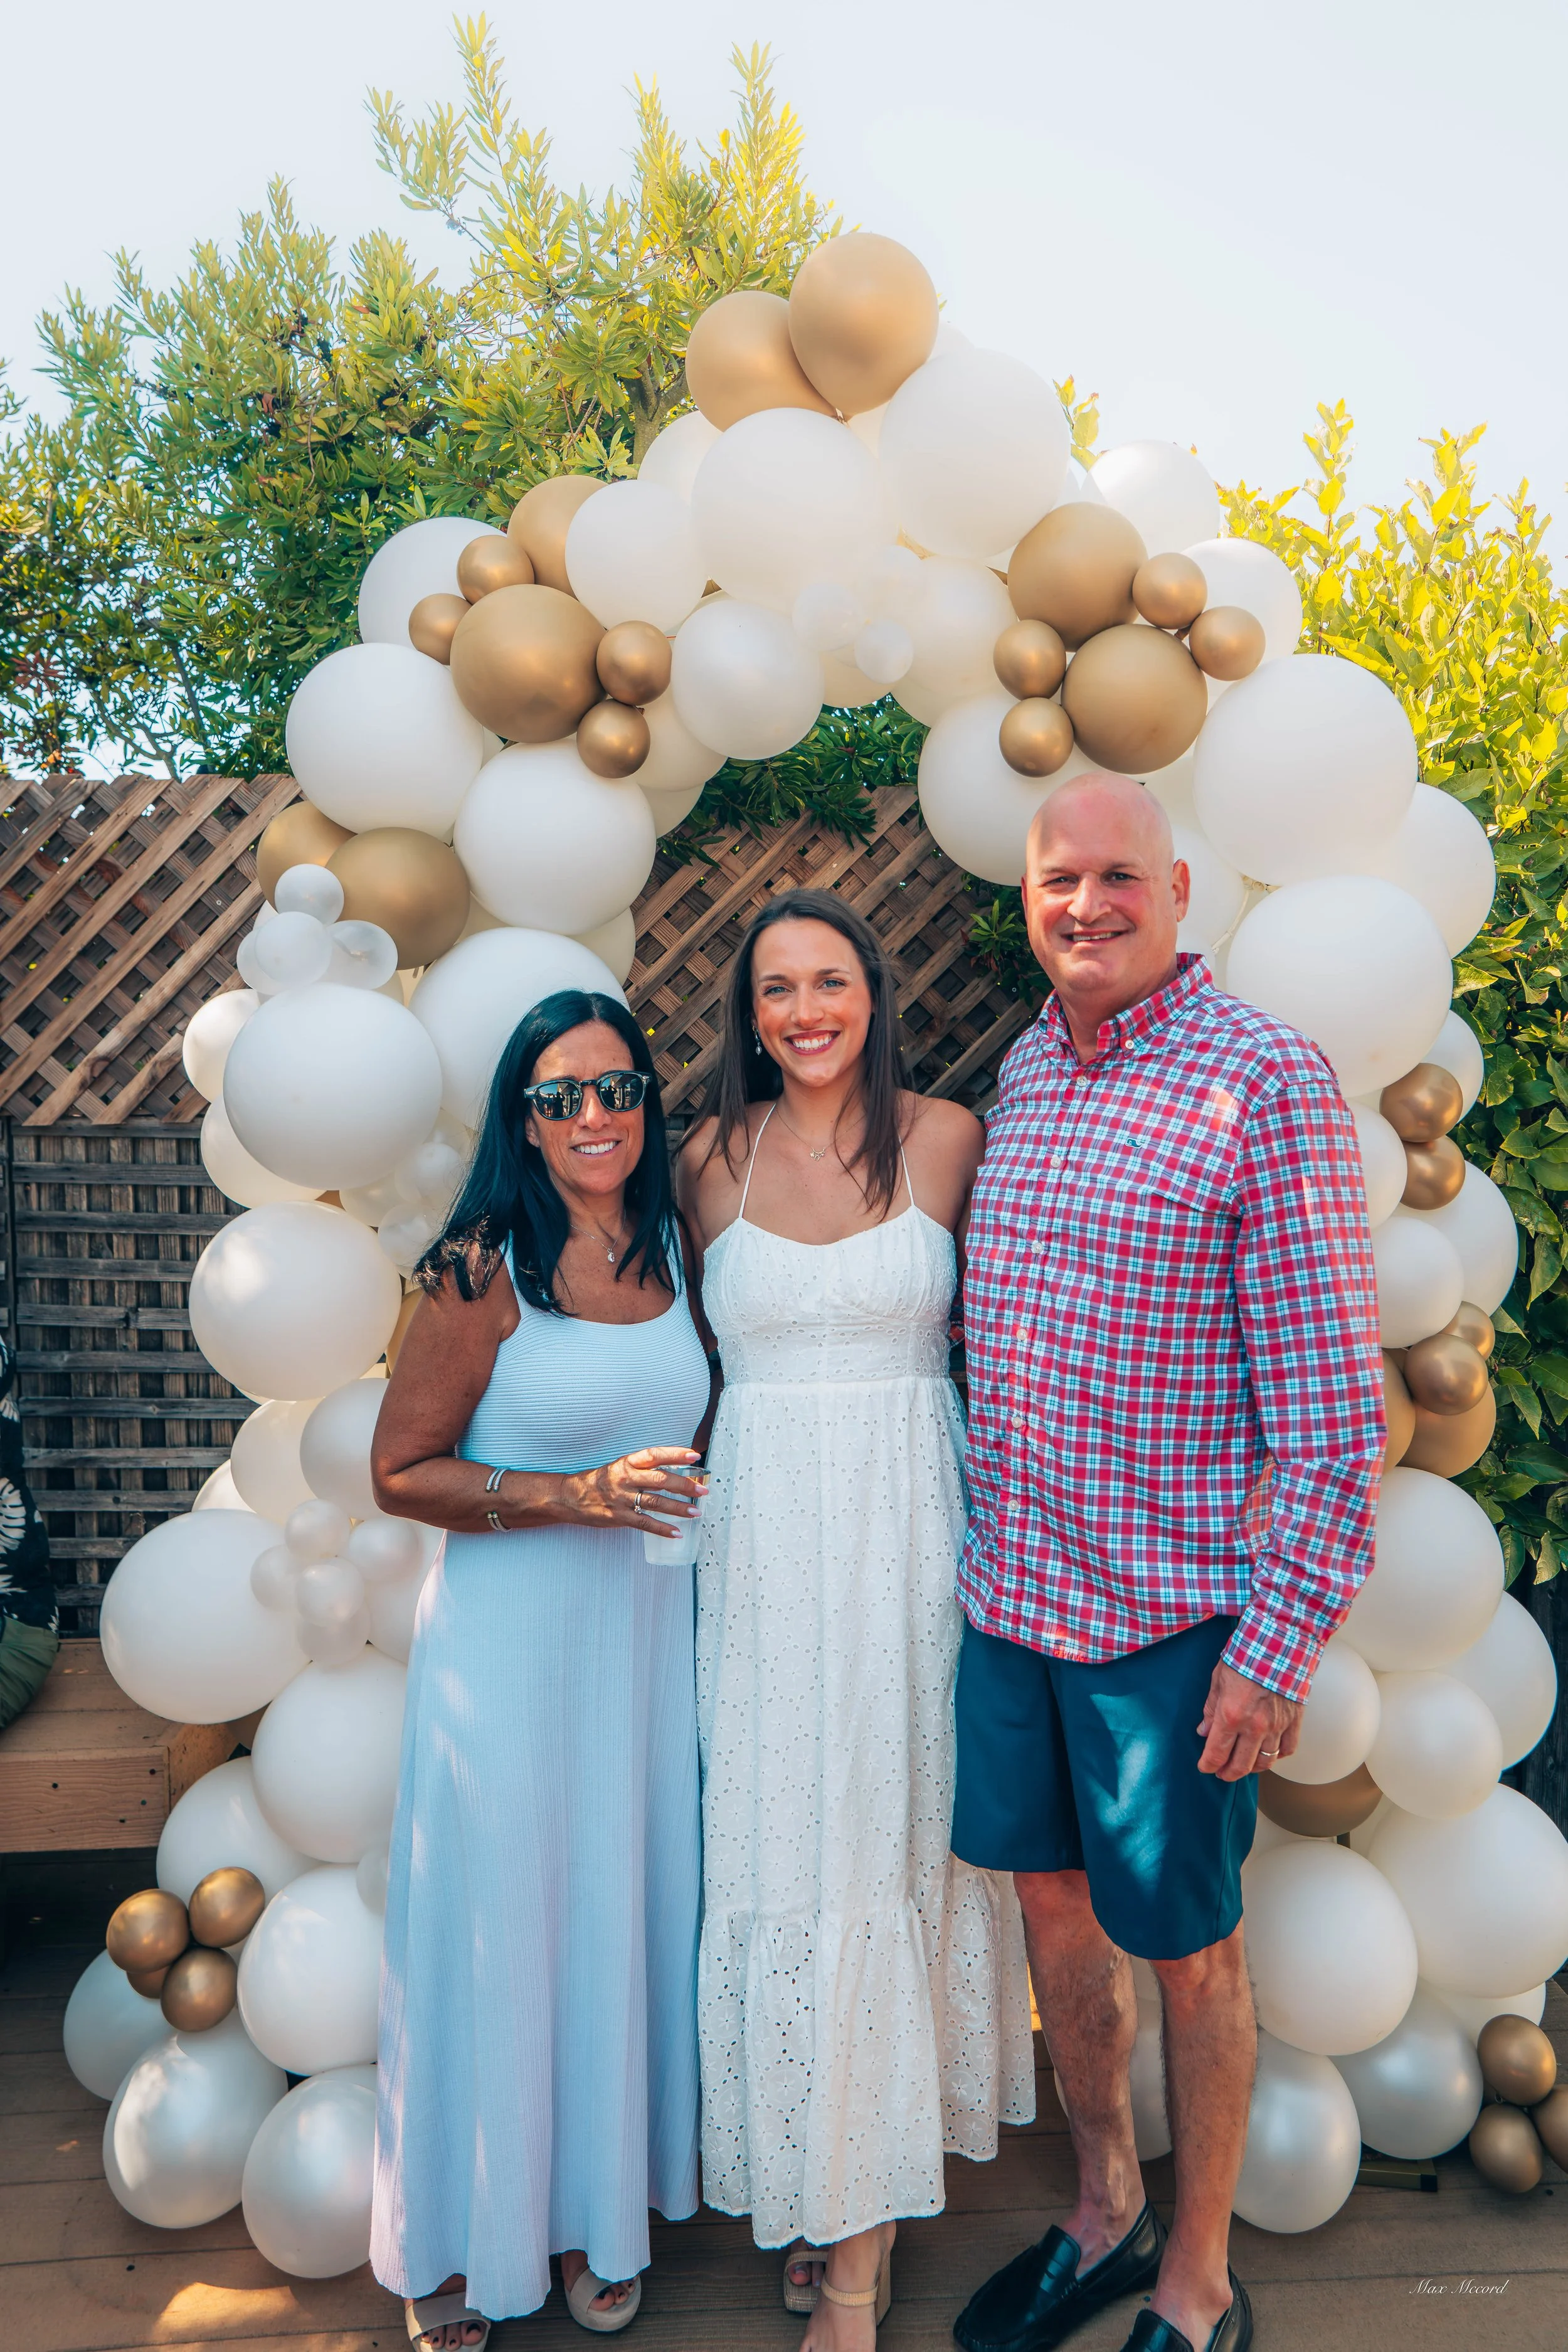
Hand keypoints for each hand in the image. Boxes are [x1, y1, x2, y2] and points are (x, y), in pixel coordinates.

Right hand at [557, 1446, 703, 1536]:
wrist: (572, 1496)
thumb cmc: (602, 1480)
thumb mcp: (621, 1467)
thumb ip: (644, 1469)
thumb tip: (675, 1471)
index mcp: (627, 1462)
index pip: (655, 1455)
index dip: (675, 1454)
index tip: (695, 1456)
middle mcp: (626, 1478)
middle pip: (660, 1479)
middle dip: (684, 1485)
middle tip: (703, 1490)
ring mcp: (622, 1498)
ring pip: (655, 1502)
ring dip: (678, 1508)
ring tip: (696, 1512)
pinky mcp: (619, 1517)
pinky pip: (644, 1523)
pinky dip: (662, 1529)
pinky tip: (676, 1532)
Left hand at [1196, 1661, 1302, 1781]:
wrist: (1279, 1642)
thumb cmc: (1246, 1655)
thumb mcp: (1218, 1679)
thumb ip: (1210, 1709)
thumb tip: (1204, 1731)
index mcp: (1231, 1716)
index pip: (1216, 1753)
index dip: (1208, 1765)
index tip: (1204, 1767)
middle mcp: (1254, 1727)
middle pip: (1241, 1765)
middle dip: (1227, 1773)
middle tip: (1222, 1773)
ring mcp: (1277, 1726)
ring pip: (1265, 1762)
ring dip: (1252, 1767)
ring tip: (1244, 1765)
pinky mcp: (1294, 1722)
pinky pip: (1288, 1749)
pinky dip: (1278, 1756)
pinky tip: (1269, 1753)